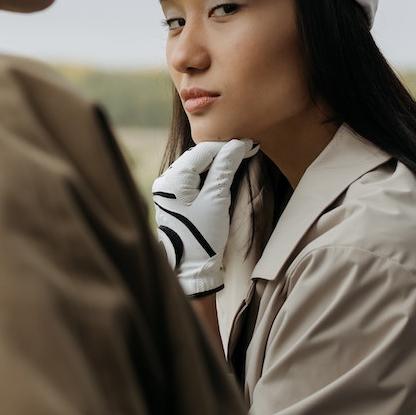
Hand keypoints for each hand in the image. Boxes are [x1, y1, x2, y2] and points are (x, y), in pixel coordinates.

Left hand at [151, 139, 255, 297]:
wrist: (192, 270)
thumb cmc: (203, 238)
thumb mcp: (217, 200)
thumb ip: (225, 168)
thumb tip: (238, 144)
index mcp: (172, 180)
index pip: (203, 151)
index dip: (227, 146)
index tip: (250, 143)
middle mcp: (165, 181)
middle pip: (198, 157)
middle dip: (222, 152)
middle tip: (248, 149)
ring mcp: (168, 190)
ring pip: (196, 166)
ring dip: (217, 162)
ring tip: (240, 158)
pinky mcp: (174, 199)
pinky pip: (193, 178)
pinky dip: (210, 173)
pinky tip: (225, 172)